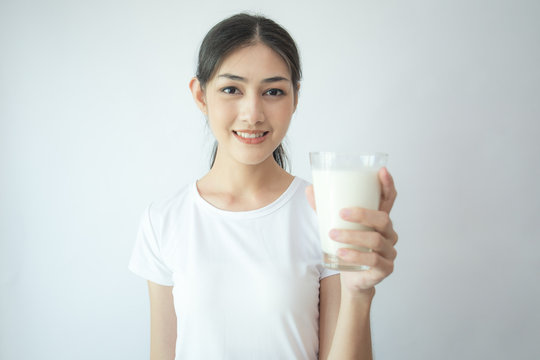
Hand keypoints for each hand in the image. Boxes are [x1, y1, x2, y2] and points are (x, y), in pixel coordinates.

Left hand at [306, 167, 397, 295]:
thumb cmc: (347, 248)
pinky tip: (341, 253)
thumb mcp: (336, 226)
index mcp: (379, 220)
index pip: (389, 199)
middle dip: (363, 214)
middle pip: (383, 219)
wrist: (352, 279)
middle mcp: (389, 234)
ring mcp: (389, 251)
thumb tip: (310, 189)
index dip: (388, 185)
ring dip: (353, 236)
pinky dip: (356, 256)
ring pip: (376, 240)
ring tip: (333, 234)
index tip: (381, 171)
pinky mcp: (385, 268)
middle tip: (341, 213)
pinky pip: (374, 260)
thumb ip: (324, 209)